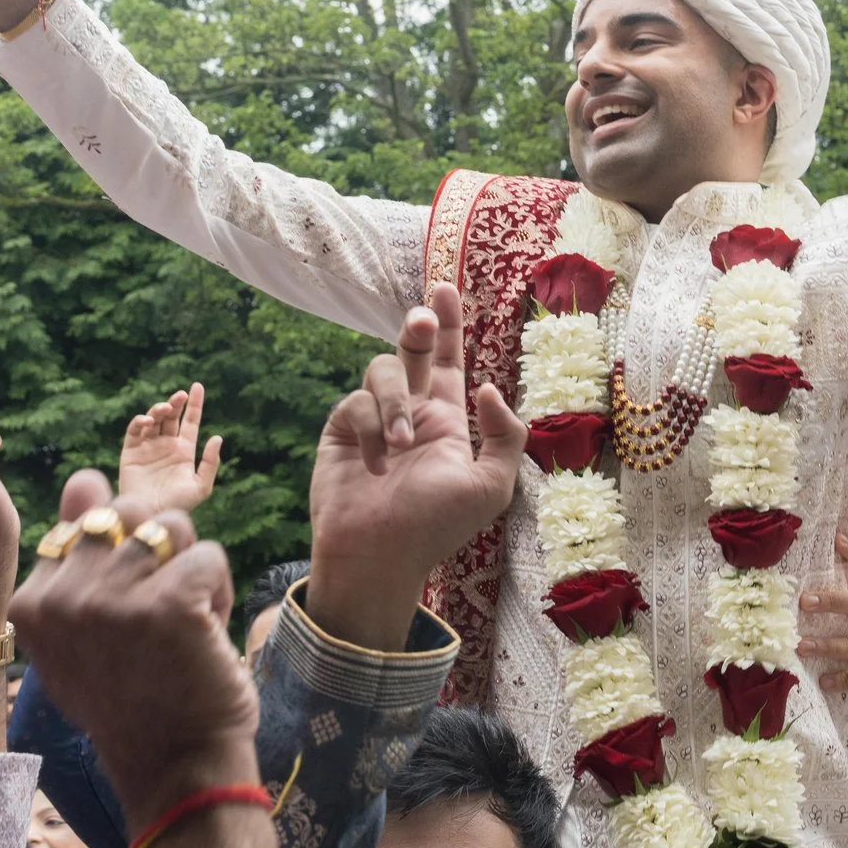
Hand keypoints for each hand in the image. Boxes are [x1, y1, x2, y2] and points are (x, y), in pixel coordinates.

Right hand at [9, 485, 258, 826]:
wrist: (174, 763)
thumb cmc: (133, 696)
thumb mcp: (81, 632)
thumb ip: (73, 558)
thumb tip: (83, 477)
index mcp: (29, 603)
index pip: (83, 518)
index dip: (122, 554)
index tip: (125, 613)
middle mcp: (60, 597)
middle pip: (128, 510)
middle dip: (159, 550)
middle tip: (161, 616)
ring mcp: (110, 599)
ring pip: (172, 526)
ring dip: (192, 571)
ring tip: (184, 625)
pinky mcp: (166, 602)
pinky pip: (209, 555)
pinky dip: (221, 592)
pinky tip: (205, 636)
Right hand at [118, 384, 224, 511]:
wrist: (151, 516)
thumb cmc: (178, 505)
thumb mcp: (201, 486)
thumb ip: (210, 463)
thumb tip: (217, 437)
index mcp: (184, 450)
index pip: (190, 421)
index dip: (194, 404)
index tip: (197, 386)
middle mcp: (166, 445)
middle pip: (171, 416)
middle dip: (175, 403)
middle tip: (180, 396)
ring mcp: (148, 447)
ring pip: (153, 420)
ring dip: (158, 410)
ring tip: (165, 409)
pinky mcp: (130, 452)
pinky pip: (134, 432)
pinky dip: (139, 422)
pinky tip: (147, 422)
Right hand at [307, 287, 525, 650]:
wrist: (378, 558)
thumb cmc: (435, 528)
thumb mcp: (490, 486)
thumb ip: (505, 435)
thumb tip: (490, 387)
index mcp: (446, 420)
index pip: (448, 361)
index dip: (449, 326)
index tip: (446, 289)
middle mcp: (410, 412)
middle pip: (411, 350)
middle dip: (418, 328)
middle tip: (423, 320)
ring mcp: (374, 420)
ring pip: (382, 372)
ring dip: (395, 402)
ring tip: (402, 444)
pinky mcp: (341, 431)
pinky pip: (354, 404)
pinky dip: (369, 429)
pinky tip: (375, 462)